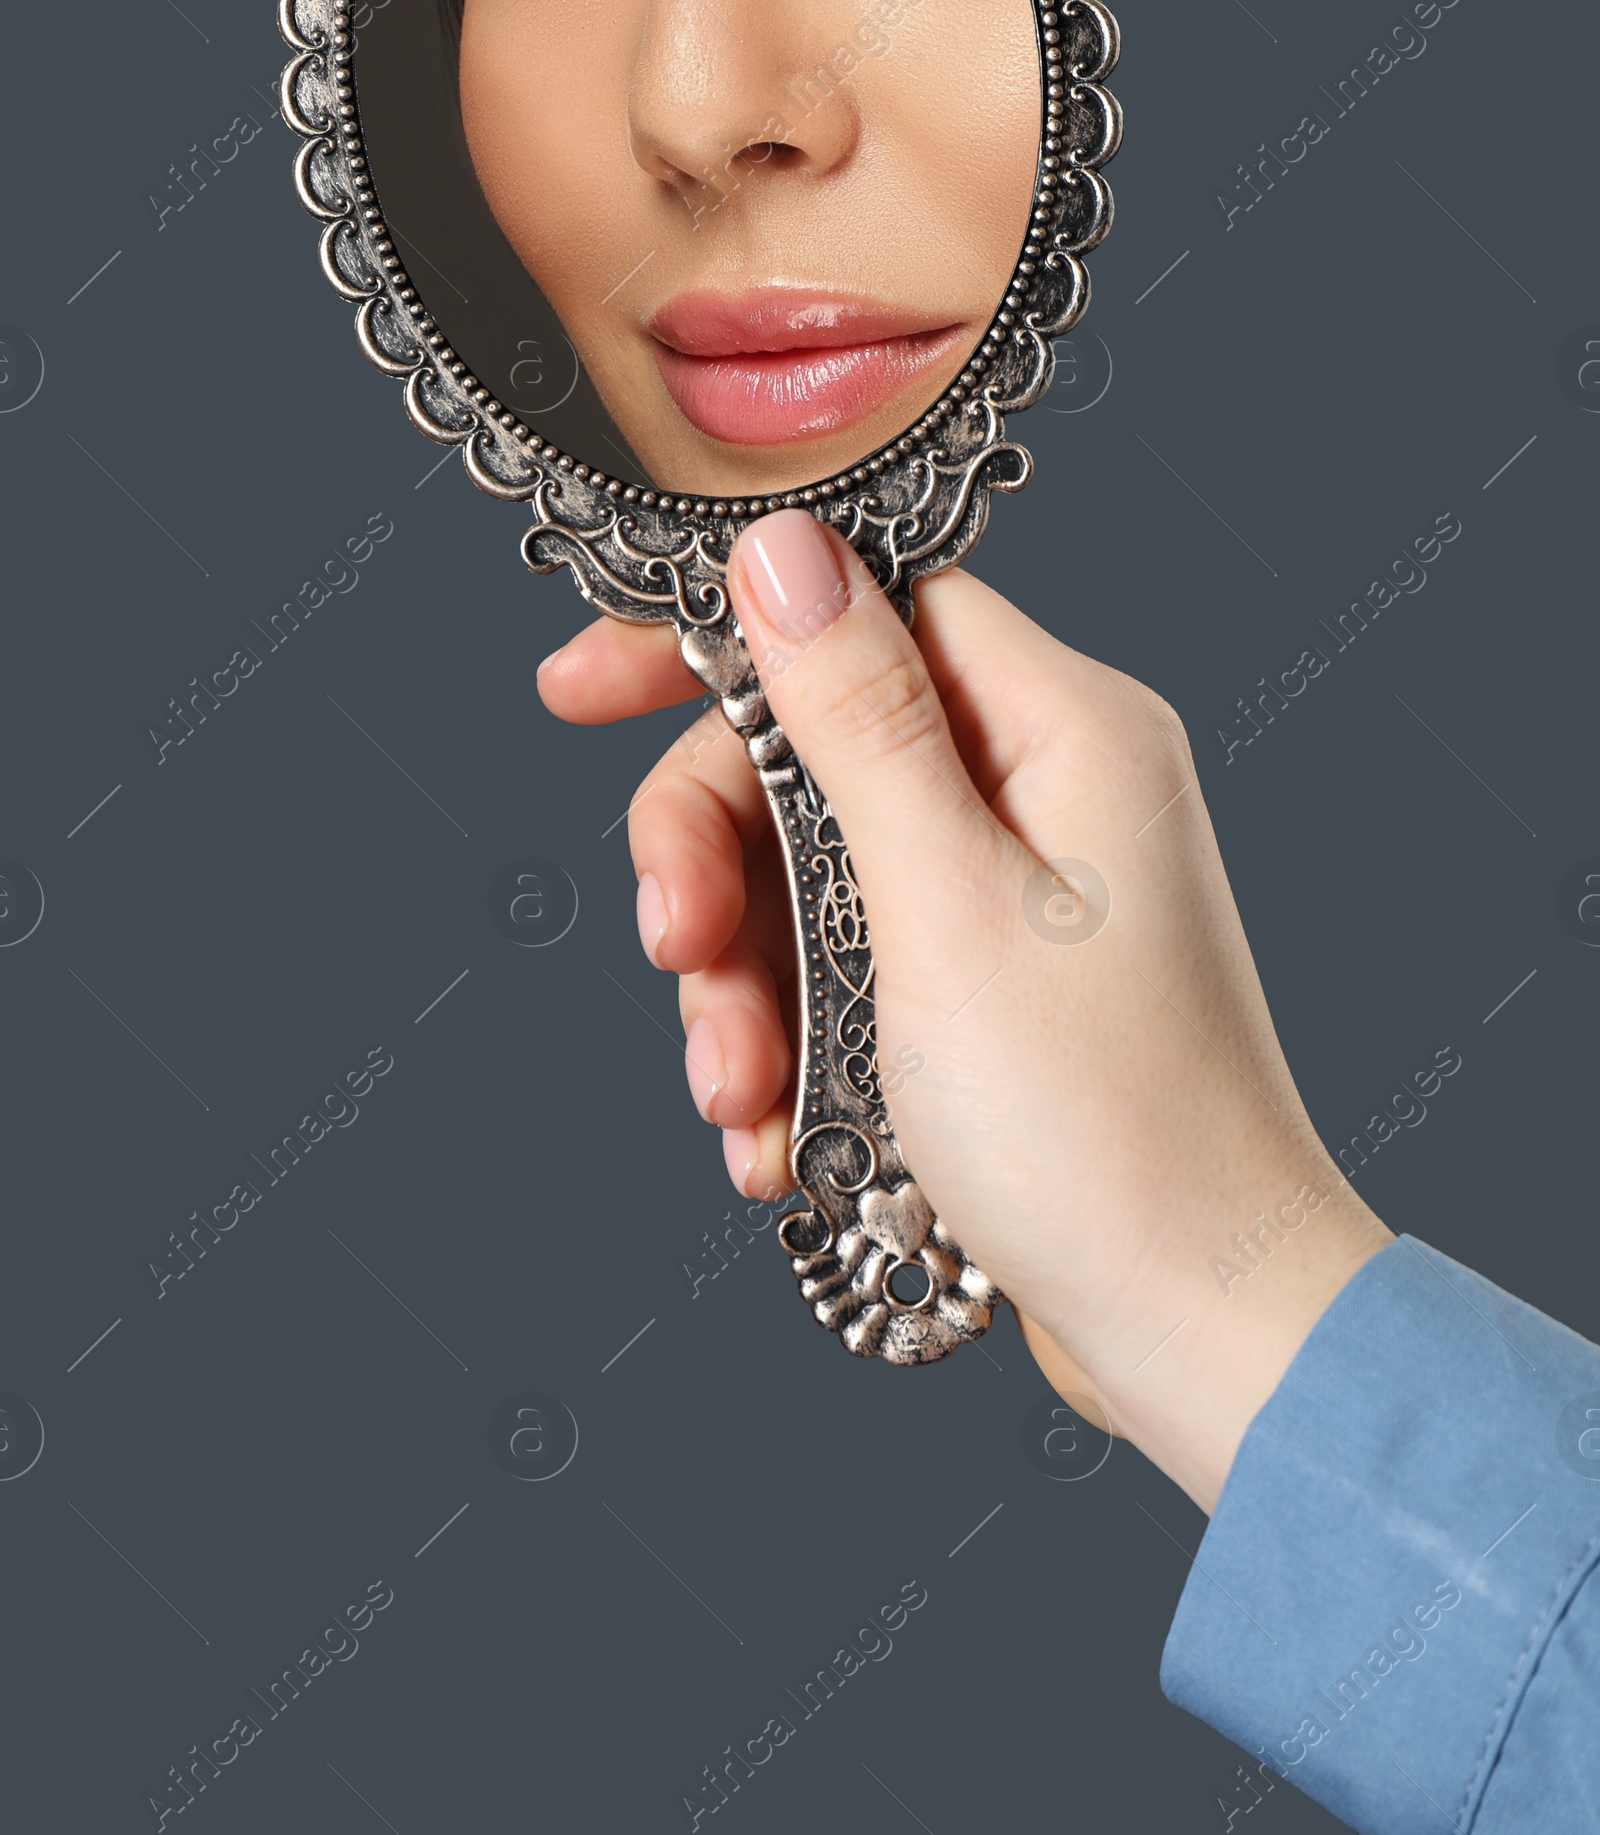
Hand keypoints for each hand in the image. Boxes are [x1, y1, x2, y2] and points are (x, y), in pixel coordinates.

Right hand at [537, 512, 1390, 1510]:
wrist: (1201, 1328)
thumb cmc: (1103, 1126)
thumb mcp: (943, 903)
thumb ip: (855, 718)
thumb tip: (781, 545)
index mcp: (1066, 729)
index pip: (867, 609)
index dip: (725, 642)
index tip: (583, 694)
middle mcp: (1049, 792)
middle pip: (816, 755)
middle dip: (719, 865)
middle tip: (674, 952)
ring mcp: (1021, 897)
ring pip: (815, 877)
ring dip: (747, 983)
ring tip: (738, 1095)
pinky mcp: (994, 992)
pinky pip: (851, 969)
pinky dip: (795, 1042)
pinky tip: (775, 1134)